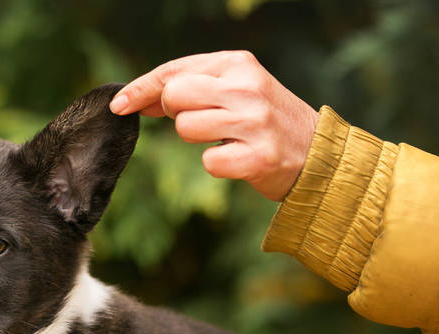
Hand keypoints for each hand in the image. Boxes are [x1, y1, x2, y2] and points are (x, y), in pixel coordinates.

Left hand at [110, 51, 317, 200]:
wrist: (319, 154)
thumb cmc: (266, 122)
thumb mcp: (235, 91)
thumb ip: (192, 89)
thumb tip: (138, 99)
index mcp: (239, 63)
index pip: (175, 71)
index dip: (141, 88)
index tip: (118, 104)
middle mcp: (246, 86)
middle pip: (174, 97)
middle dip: (176, 113)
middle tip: (204, 122)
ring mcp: (254, 121)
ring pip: (186, 128)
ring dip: (198, 140)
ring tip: (227, 138)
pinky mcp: (258, 156)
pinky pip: (209, 162)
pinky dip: (217, 165)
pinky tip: (239, 159)